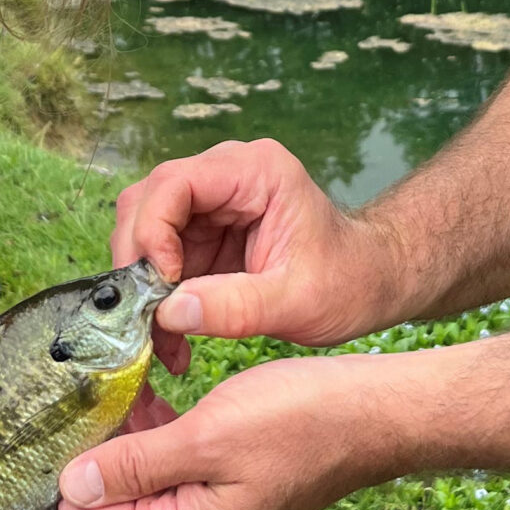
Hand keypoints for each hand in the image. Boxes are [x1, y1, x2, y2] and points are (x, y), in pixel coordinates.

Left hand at [58, 350, 406, 509]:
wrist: (374, 414)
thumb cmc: (300, 421)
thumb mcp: (206, 436)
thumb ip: (134, 465)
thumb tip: (67, 486)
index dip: (66, 473)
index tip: (54, 420)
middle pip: (116, 503)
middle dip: (96, 452)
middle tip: (82, 391)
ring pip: (144, 481)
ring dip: (127, 438)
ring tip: (113, 383)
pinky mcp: (231, 491)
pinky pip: (175, 470)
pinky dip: (159, 436)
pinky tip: (150, 393)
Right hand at [111, 140, 404, 372]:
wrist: (370, 285)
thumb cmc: (348, 282)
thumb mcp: (296, 301)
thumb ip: (235, 306)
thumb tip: (168, 314)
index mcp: (256, 171)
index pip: (175, 183)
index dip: (155, 231)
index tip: (164, 282)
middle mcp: (227, 176)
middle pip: (148, 202)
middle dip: (139, 261)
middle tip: (145, 315)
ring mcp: (212, 206)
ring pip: (145, 232)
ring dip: (143, 285)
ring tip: (159, 337)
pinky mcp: (204, 236)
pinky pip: (160, 260)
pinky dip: (158, 299)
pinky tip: (172, 338)